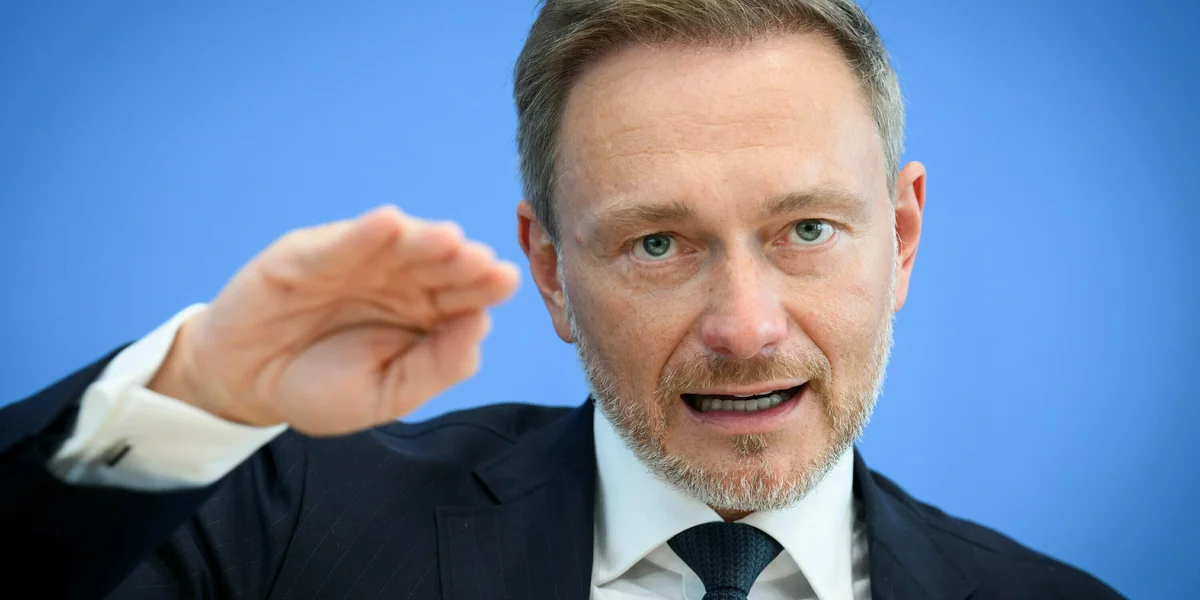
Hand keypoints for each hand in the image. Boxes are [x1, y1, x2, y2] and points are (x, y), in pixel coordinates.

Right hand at [148, 206, 519, 435]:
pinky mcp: (308, 255)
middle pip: (437, 264)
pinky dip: (362, 234)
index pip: (463, 295)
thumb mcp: (388, 393)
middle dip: (460, 260)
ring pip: (396, 246)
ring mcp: (355, 263)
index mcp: (424, 313)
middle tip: (483, 261)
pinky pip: (339, 243)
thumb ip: (437, 364)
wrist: (246, 388)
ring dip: (423, 239)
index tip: (506, 280)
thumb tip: (482, 326)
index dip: (484, 286)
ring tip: (449, 239)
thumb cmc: (321, 387)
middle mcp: (397, 280)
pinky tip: (387, 224)